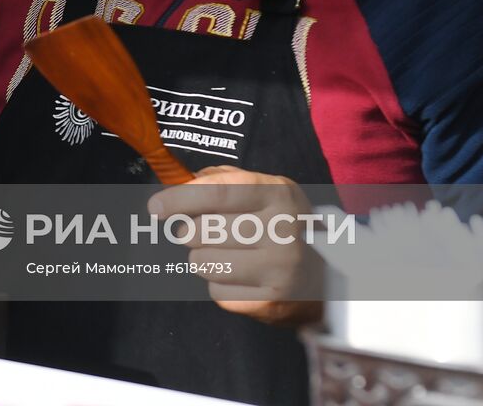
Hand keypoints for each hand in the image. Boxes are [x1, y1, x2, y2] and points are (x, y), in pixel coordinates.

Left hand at [149, 166, 323, 326]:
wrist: (327, 275)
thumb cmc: (280, 224)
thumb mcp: (265, 190)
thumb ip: (222, 180)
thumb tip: (177, 185)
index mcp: (278, 195)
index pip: (217, 194)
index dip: (179, 199)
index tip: (155, 207)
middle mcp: (282, 231)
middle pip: (201, 231)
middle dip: (189, 232)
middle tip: (202, 233)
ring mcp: (278, 270)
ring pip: (202, 263)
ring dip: (202, 259)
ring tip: (225, 254)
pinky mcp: (270, 302)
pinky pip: (216, 292)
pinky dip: (219, 284)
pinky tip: (241, 277)